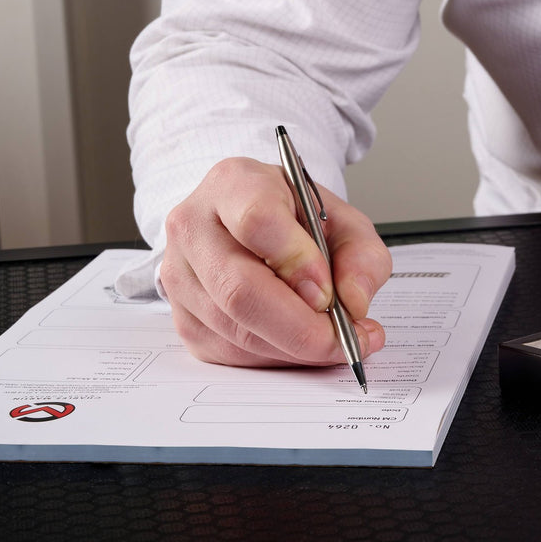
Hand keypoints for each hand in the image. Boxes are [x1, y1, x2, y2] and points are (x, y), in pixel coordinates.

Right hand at [159, 157, 391, 365]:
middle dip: (301, 327)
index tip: (329, 292)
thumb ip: (361, 256)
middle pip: (238, 289)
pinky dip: (276, 357)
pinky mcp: (182, 318)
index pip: (257, 221)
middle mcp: (194, 227)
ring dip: (295, 349)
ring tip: (336, 341)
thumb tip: (353, 302)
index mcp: (233, 184)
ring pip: (235, 329)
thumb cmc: (295, 220)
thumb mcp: (342, 221)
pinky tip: (302, 344)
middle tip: (345, 338)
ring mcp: (179, 275)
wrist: (249, 224)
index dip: (297, 262)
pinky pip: (230, 352)